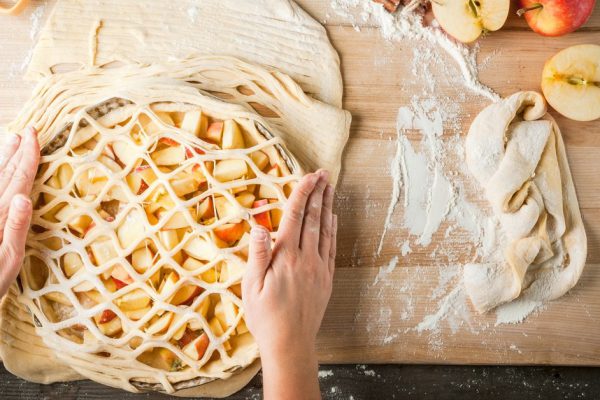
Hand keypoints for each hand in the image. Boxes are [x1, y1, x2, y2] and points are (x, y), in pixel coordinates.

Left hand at [0, 127, 39, 297]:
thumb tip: (25, 197)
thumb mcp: (7, 263)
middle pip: (4, 175)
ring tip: (11, 142)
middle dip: (16, 153)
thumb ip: (15, 229)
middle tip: (26, 132)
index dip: (27, 157)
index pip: (18, 181)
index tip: (33, 135)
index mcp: (0, 218)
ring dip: (4, 160)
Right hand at [242, 169, 336, 399]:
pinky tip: (333, 219)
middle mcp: (306, 258)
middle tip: (323, 173)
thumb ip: (257, 254)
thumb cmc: (264, 316)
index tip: (309, 176)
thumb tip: (258, 225)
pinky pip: (332, 247)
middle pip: (313, 218)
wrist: (290, 343)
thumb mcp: (251, 286)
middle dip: (318, 193)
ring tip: (330, 188)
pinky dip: (333, 229)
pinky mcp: (326, 279)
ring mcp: (319, 268)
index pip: (294, 216)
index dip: (302, 193)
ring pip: (326, 230)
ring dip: (328, 206)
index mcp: (286, 257)